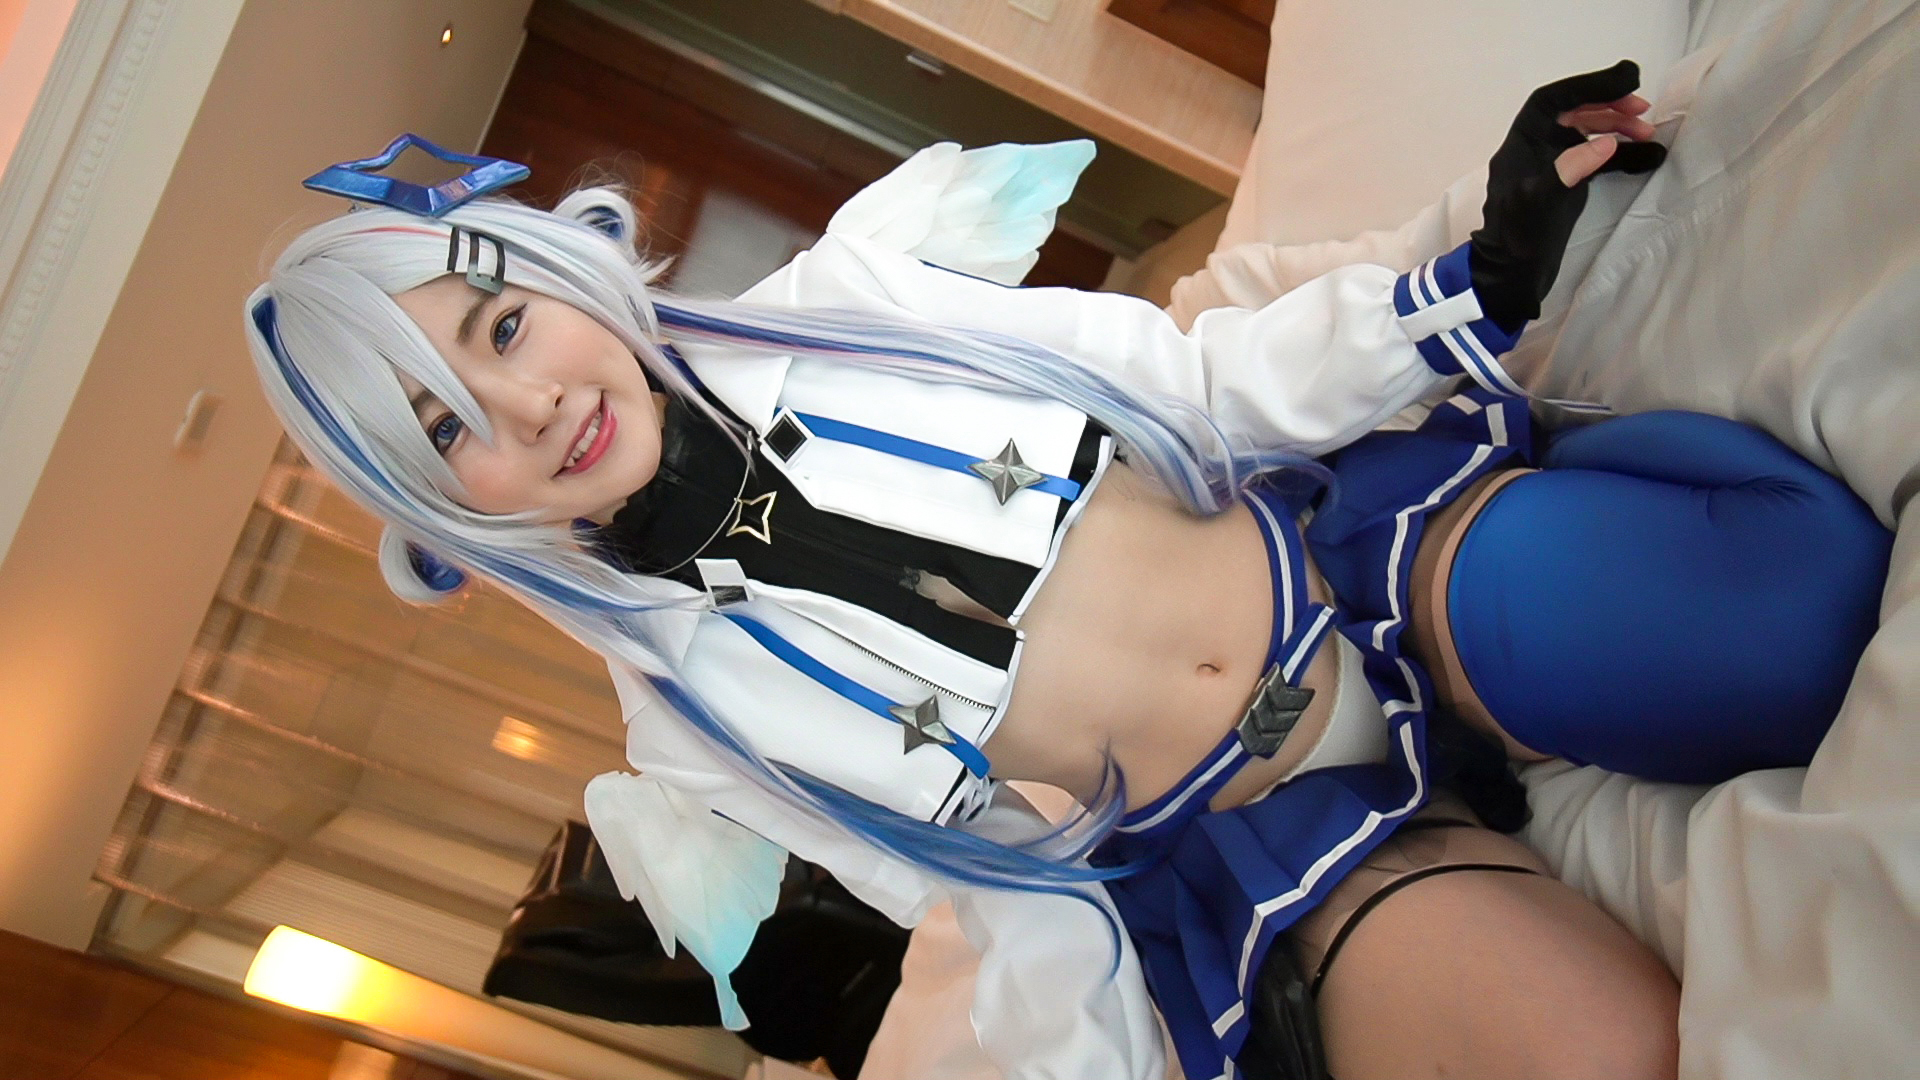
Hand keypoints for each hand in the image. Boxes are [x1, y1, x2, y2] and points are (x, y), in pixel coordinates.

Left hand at [1470, 60, 1668, 331]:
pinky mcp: (1566, 185)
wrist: (1512, 276)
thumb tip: (1605, 143)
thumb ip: (1570, 169)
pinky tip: (1648, 156)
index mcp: (1521, 143)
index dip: (1588, 85)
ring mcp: (1551, 166)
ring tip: (1648, 133)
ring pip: (1587, 133)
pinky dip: (1621, 155)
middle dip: (1608, 106)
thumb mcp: (1541, 203)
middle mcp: (1536, 148)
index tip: (1627, 80)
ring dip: (1618, 128)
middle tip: (1643, 110)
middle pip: (1574, 112)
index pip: (1553, 100)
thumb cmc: (1520, 237)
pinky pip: (1596, 159)